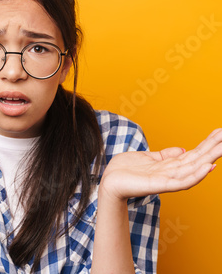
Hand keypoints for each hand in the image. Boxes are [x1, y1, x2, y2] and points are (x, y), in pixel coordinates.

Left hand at [100, 128, 221, 200]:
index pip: (194, 153)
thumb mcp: (147, 157)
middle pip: (198, 160)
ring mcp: (166, 180)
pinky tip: (208, 167)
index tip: (221, 132)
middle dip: (214, 149)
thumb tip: (183, 150)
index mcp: (169, 165)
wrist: (108, 182)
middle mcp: (171, 173)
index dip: (208, 143)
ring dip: (210, 159)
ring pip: (193, 169)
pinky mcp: (158, 185)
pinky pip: (181, 181)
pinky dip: (195, 175)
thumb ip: (165, 155)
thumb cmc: (125, 171)